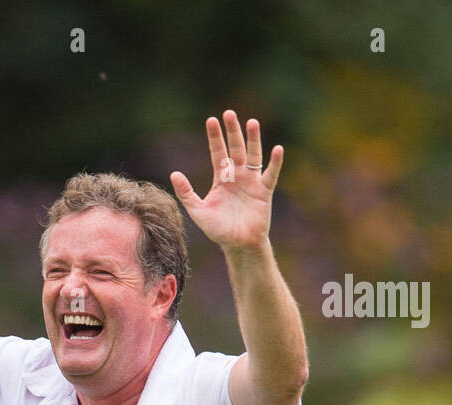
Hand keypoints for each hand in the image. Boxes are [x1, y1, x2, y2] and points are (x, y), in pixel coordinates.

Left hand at [169, 110, 283, 252]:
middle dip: (232, 131)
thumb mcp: (198, 211)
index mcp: (221, 178)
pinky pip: (270, 174)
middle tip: (229, 113)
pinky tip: (277, 149)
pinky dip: (275, 162)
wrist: (237, 245)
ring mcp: (252, 182)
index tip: (211, 120)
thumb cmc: (218, 229)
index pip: (217, 152)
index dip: (214, 137)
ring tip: (251, 122)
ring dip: (253, 139)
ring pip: (253, 155)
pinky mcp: (264, 191)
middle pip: (235, 148)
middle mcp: (237, 176)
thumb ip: (186, 193)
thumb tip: (174, 173)